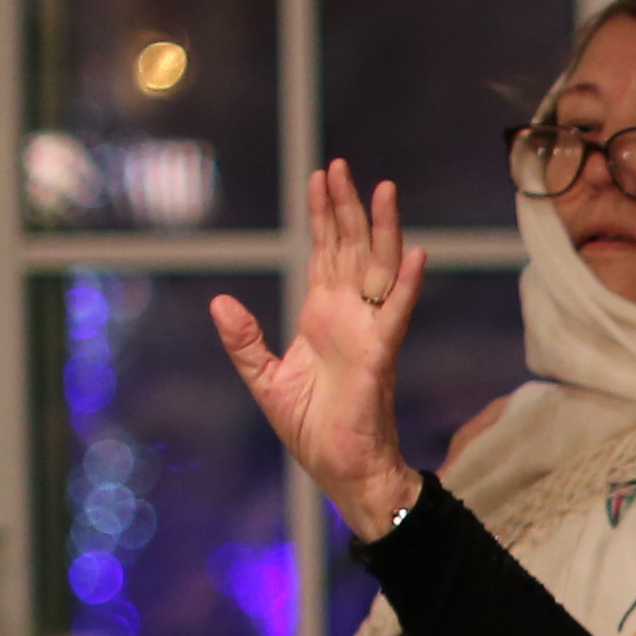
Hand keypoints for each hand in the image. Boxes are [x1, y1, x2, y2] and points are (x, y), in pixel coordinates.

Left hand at [213, 167, 423, 539]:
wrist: (341, 469)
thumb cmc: (311, 430)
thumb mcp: (265, 379)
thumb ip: (244, 340)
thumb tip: (220, 301)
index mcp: (321, 317)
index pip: (324, 254)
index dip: (321, 217)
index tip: (319, 177)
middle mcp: (348, 316)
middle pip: (350, 248)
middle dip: (345, 207)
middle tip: (339, 165)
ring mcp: (368, 331)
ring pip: (378, 268)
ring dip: (382, 229)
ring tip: (382, 189)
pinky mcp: (380, 354)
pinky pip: (396, 312)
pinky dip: (407, 283)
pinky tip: (415, 253)